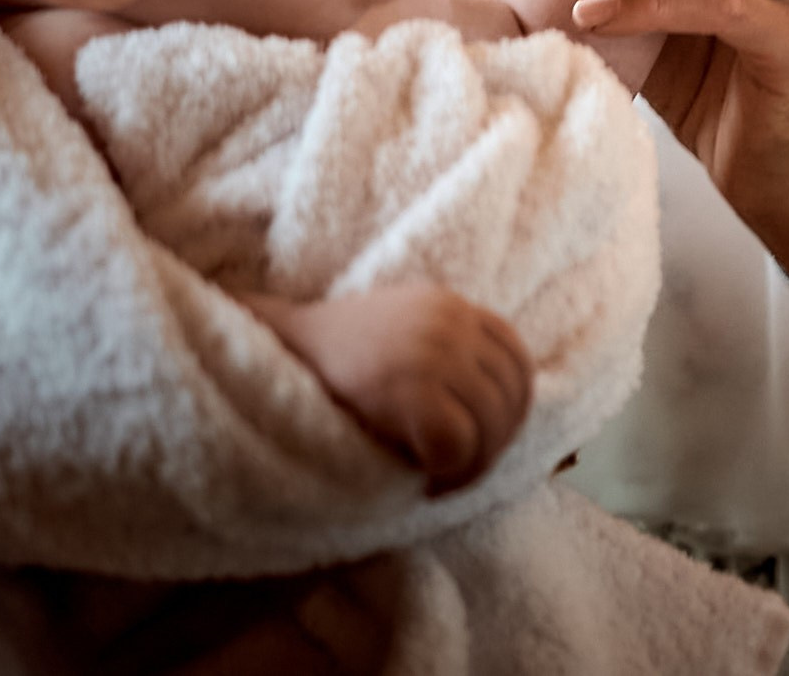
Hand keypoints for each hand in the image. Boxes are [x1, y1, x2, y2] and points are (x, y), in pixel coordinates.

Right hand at [250, 284, 533, 495]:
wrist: (271, 350)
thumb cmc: (335, 362)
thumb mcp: (404, 335)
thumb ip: (451, 353)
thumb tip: (504, 409)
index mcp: (450, 306)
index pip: (517, 360)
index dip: (511, 409)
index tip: (482, 440)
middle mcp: (448, 322)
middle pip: (510, 399)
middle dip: (492, 448)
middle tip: (455, 475)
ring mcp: (433, 353)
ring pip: (489, 429)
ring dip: (468, 468)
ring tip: (436, 479)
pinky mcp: (413, 391)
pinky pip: (458, 448)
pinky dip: (446, 475)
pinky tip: (419, 481)